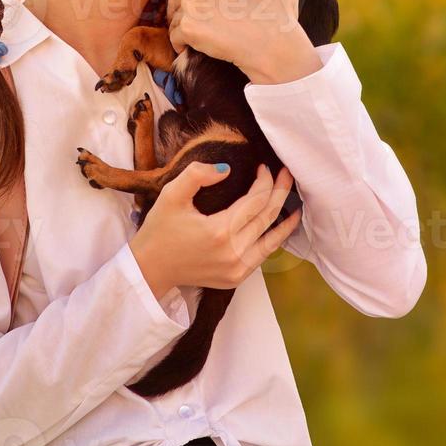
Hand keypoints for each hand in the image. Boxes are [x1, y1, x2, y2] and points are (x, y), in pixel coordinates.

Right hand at [128, 162, 299, 299]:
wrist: (150, 268)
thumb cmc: (160, 230)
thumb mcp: (172, 194)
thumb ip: (197, 175)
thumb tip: (227, 170)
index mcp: (220, 231)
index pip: (256, 200)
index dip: (265, 181)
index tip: (263, 167)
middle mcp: (233, 252)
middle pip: (268, 217)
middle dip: (280, 192)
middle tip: (287, 174)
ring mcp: (237, 269)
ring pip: (272, 240)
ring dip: (285, 219)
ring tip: (296, 203)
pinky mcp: (236, 278)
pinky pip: (262, 255)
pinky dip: (274, 239)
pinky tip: (280, 227)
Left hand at [167, 0, 321, 83]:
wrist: (274, 45)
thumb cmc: (279, 15)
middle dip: (183, 11)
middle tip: (200, 25)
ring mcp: (190, 7)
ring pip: (174, 20)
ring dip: (183, 31)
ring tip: (203, 40)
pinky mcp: (188, 29)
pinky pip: (174, 38)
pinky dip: (182, 47)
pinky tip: (198, 50)